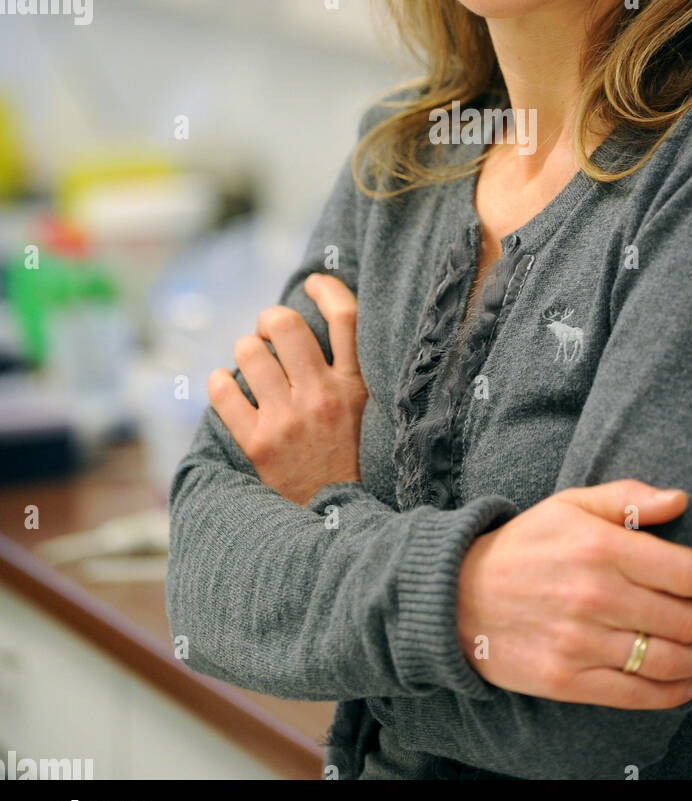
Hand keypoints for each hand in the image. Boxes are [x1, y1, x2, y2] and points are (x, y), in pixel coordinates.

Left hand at [208, 274, 367, 505]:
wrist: (332, 518)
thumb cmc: (344, 458)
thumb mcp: (363, 410)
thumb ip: (345, 370)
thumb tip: (309, 322)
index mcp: (355, 386)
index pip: (347, 318)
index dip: (327, 288)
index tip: (313, 283)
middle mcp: (322, 396)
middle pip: (285, 323)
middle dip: (269, 319)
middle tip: (268, 333)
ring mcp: (287, 419)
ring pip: (249, 351)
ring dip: (245, 351)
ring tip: (251, 365)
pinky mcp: (256, 443)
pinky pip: (222, 390)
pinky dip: (219, 383)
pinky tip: (227, 387)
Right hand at [456, 479, 691, 708]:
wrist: (459, 594)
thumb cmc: (525, 545)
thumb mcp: (571, 505)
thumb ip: (628, 498)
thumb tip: (683, 500)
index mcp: (602, 548)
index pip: (690, 573)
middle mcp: (596, 596)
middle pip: (689, 620)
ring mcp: (581, 643)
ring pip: (670, 661)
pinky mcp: (567, 681)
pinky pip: (638, 695)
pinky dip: (674, 693)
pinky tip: (686, 682)